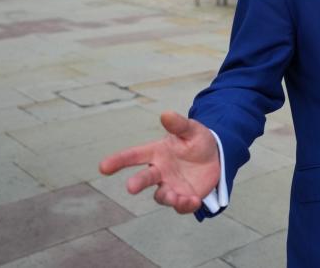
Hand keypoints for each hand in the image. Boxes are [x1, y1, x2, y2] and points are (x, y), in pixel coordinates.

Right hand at [98, 111, 219, 213]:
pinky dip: (185, 205)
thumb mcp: (192, 129)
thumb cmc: (197, 141)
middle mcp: (160, 171)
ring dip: (166, 197)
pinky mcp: (184, 197)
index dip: (118, 160)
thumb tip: (165, 114)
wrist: (216, 157)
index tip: (103, 167)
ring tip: (175, 197)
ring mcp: (170, 186)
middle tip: (131, 187)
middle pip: (144, 178)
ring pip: (162, 195)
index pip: (134, 155)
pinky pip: (181, 205)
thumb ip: (179, 124)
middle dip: (137, 183)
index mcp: (157, 152)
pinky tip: (194, 201)